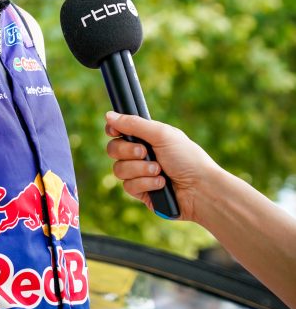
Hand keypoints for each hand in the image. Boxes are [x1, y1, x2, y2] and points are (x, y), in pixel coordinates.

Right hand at [104, 111, 218, 221]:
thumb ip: (134, 124)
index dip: (113, 131)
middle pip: (113, 149)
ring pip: (118, 169)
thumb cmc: (187, 158)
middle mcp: (140, 155)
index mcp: (146, 138)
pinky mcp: (141, 192)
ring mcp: (140, 174)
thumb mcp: (161, 135)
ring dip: (139, 169)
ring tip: (159, 170)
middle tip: (145, 152)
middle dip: (127, 151)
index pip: (118, 131)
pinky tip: (161, 184)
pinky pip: (128, 186)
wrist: (201, 189)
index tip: (115, 131)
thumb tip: (108, 115)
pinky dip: (145, 184)